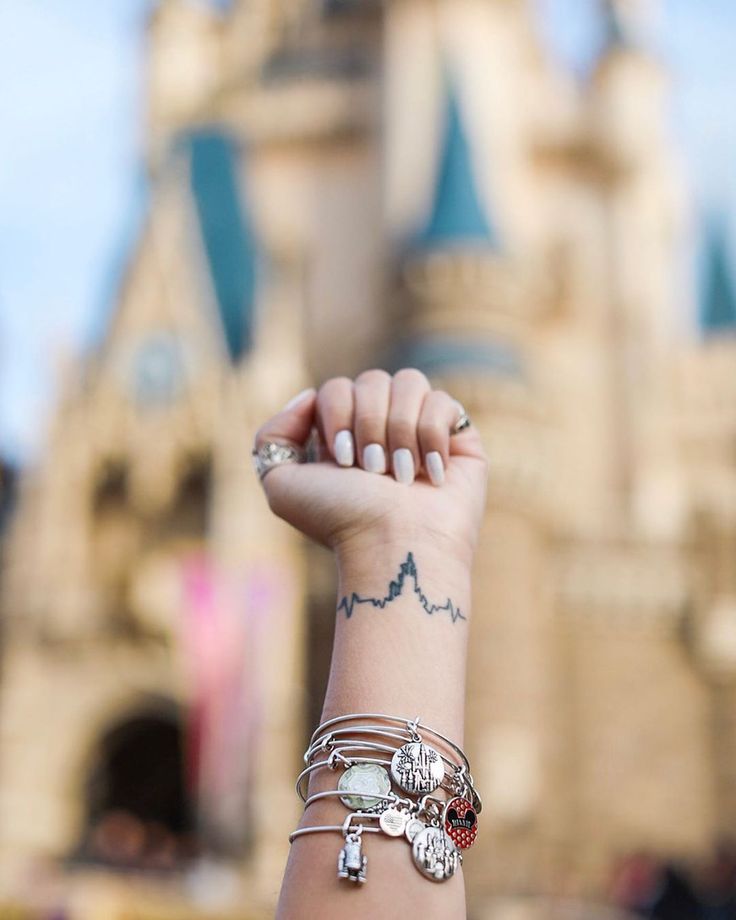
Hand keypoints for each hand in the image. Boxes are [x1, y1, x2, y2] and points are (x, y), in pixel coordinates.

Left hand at [253, 369, 488, 563]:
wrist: (395, 545)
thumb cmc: (341, 521)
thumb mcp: (281, 484)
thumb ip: (273, 435)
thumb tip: (308, 395)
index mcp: (343, 434)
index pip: (337, 387)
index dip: (338, 415)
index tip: (343, 461)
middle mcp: (382, 428)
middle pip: (372, 380)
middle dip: (369, 425)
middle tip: (373, 471)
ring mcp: (421, 431)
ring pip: (410, 382)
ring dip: (400, 429)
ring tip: (401, 475)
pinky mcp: (459, 438)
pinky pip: (444, 402)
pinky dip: (432, 436)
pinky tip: (431, 473)